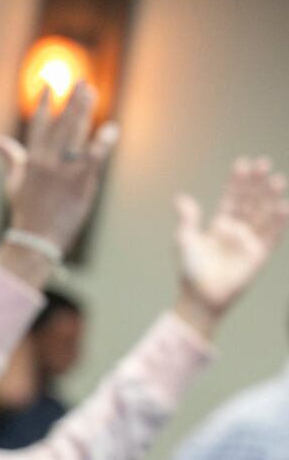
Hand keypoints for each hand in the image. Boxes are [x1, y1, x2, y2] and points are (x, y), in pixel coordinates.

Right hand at [0, 82, 118, 250]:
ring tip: (92, 92)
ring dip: (85, 110)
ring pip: (76, 133)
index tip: (49, 85)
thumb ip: (10, 157)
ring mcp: (64, 170)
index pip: (38, 125)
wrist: (36, 238)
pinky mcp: (81, 181)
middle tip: (81, 80)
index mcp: (31, 160)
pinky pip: (94, 155)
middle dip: (70, 100)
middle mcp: (47, 161)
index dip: (44, 103)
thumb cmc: (26, 210)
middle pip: (61, 123)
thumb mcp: (14, 182)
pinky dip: (103, 141)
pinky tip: (111, 128)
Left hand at [172, 156, 288, 331]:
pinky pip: (272, 235)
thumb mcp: (185, 240)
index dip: (238, 181)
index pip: (232, 197)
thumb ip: (188, 219)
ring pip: (264, 214)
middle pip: (251, 201)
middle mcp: (238, 229)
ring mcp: (250, 241)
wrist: (201, 297)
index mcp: (220, 224)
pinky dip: (278, 221)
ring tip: (277, 179)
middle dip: (257, 183)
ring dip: (270, 197)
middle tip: (264, 163)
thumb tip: (180, 197)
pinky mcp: (259, 254)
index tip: (244, 163)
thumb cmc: (191, 270)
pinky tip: (284, 205)